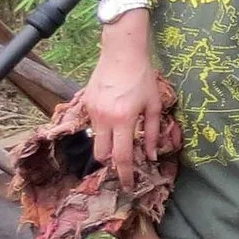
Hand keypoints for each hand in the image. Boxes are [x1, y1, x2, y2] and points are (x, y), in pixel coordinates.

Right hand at [81, 18, 164, 188]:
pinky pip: (91, 125)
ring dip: (106, 145)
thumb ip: (152, 132)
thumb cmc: (142, 77)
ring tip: (118, 138)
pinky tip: (112, 119)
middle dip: (111, 162)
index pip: (122, 157)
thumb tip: (152, 155)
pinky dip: (101, 129)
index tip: (127, 186)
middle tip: (123, 160)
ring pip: (94, 141)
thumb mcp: (153, 104)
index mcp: (124, 120)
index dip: (125, 175)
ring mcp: (92, 111)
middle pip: (102, 155)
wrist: (121, 52)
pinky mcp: (85, 103)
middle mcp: (104, 119)